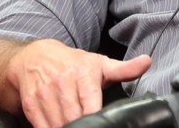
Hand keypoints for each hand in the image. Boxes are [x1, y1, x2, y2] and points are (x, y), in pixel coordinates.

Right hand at [6, 38, 150, 127]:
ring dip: (67, 127)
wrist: (36, 57)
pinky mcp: (31, 104)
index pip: (91, 102)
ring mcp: (45, 94)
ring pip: (58, 123)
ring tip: (79, 126)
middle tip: (92, 126)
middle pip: (74, 117)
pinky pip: (42, 126)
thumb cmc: (73, 63)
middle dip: (83, 125)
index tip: (101, 123)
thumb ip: (125, 69)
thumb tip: (147, 61)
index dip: (95, 116)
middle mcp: (63, 83)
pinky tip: (61, 126)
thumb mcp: (100, 63)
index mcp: (84, 74)